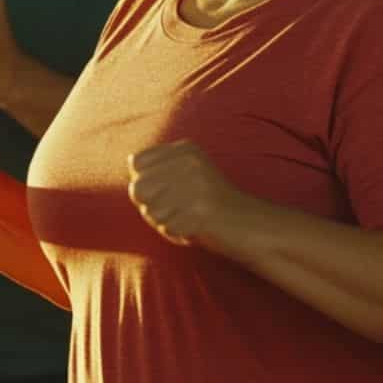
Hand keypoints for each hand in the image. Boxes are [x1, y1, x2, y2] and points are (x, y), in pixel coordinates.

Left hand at [128, 140, 265, 256]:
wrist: (252, 226)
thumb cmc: (208, 204)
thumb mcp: (185, 174)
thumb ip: (156, 170)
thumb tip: (130, 166)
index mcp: (186, 149)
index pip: (136, 163)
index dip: (145, 182)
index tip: (169, 190)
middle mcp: (190, 163)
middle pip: (137, 188)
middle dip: (150, 206)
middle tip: (178, 209)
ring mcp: (197, 187)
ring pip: (149, 211)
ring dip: (163, 221)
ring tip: (187, 218)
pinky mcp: (201, 212)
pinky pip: (166, 228)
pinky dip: (176, 233)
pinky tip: (195, 229)